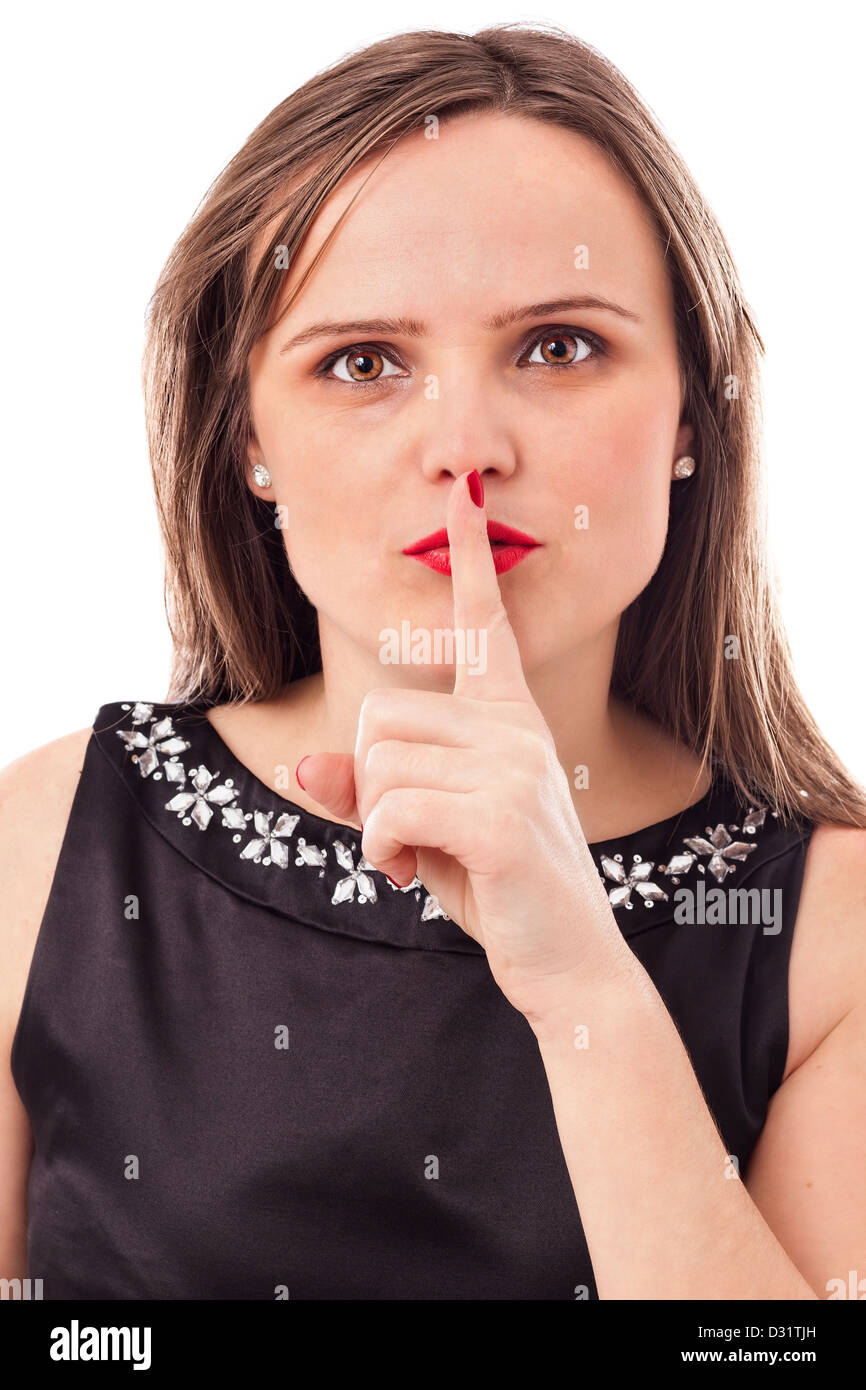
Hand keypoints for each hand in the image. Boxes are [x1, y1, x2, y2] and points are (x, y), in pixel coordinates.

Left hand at [297, 470, 625, 1012]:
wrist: (569, 963)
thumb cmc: (498, 886)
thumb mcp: (426, 830)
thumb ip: (370, 789)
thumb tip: (302, 762)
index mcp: (507, 718)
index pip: (484, 625)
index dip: (470, 560)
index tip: (465, 495)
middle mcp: (514, 728)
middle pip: (380, 714)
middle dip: (371, 783)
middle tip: (408, 836)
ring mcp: (513, 767)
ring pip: (378, 762)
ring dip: (376, 824)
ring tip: (417, 858)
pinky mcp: (500, 816)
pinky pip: (389, 809)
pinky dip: (382, 851)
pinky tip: (413, 876)